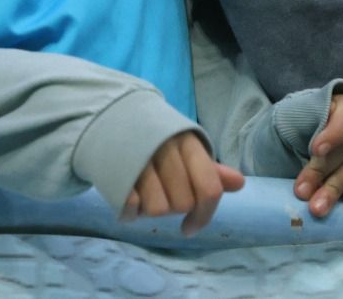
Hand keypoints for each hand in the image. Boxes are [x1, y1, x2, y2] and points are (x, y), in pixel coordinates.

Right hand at [123, 131, 244, 235]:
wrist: (102, 115)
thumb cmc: (150, 137)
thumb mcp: (181, 145)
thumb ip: (207, 168)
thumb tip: (239, 183)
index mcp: (185, 141)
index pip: (208, 188)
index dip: (204, 215)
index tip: (190, 227)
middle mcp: (163, 147)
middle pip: (182, 204)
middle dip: (172, 206)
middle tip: (158, 191)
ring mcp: (138, 158)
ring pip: (158, 210)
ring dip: (149, 208)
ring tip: (140, 190)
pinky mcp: (114, 171)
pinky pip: (131, 208)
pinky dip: (129, 211)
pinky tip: (126, 195)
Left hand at [294, 93, 342, 216]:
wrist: (311, 125)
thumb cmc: (300, 119)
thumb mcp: (293, 115)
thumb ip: (293, 125)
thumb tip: (281, 151)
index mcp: (340, 104)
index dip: (333, 132)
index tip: (316, 151)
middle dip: (322, 171)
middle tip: (302, 193)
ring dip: (336, 187)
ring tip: (318, 206)